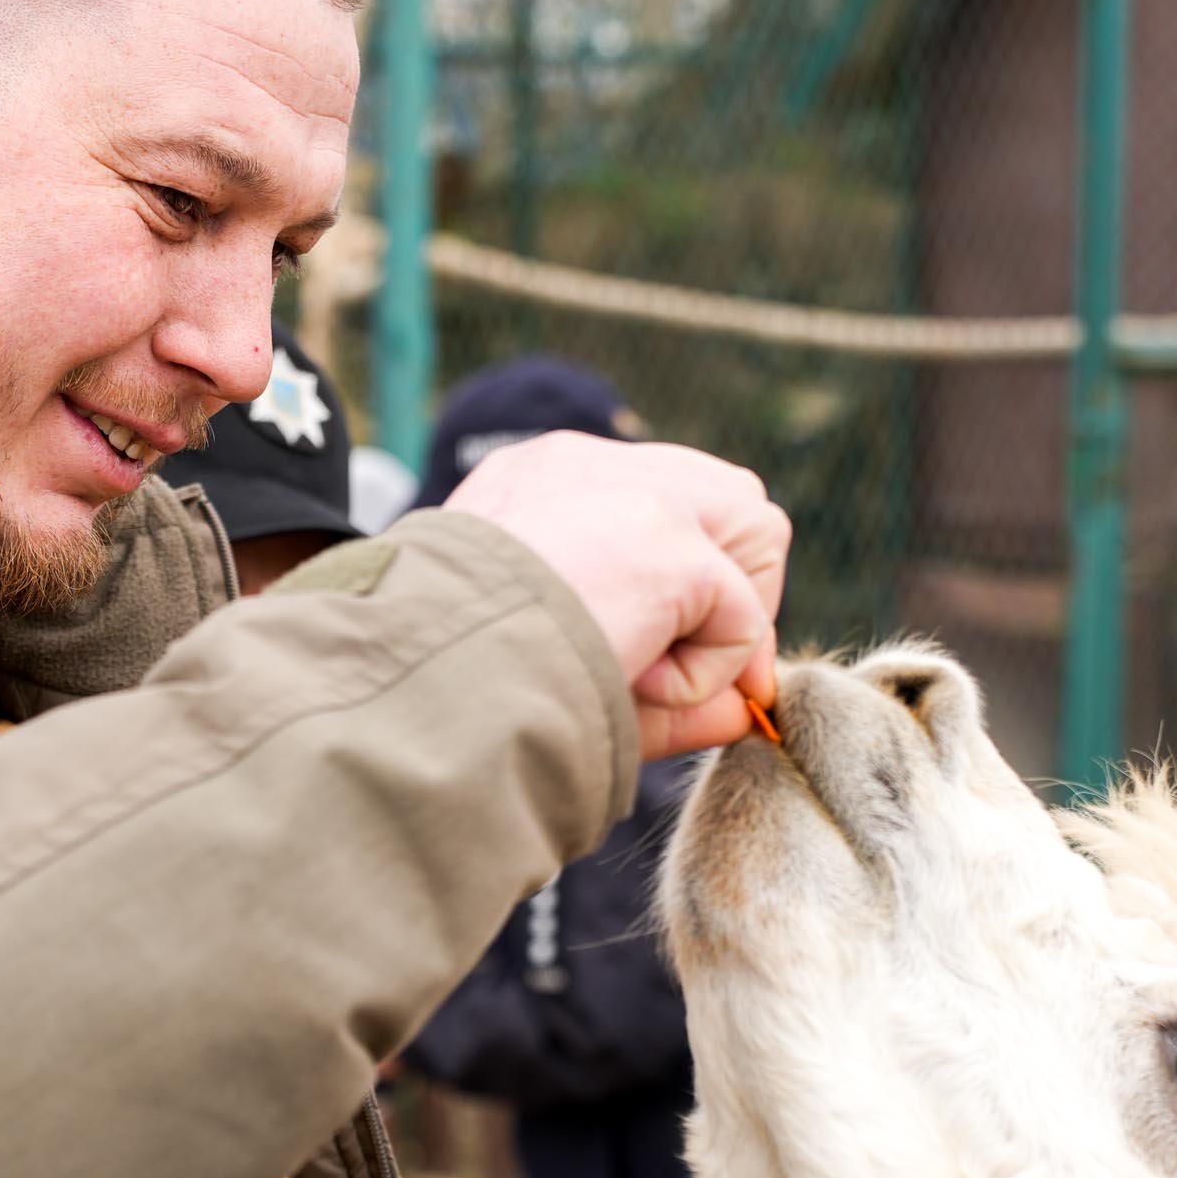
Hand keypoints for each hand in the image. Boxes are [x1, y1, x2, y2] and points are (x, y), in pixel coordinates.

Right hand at [446, 434, 789, 759]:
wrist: (419, 692)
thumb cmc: (459, 691)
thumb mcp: (563, 668)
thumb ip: (663, 683)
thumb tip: (746, 710)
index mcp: (538, 484)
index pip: (661, 503)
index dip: (691, 583)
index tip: (656, 657)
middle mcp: (583, 467)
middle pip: (731, 501)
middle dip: (731, 590)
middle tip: (674, 668)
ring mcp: (632, 492)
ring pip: (757, 538)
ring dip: (724, 624)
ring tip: (643, 673)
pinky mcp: (668, 543)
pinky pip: (739, 620)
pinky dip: (700, 675)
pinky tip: (629, 684)